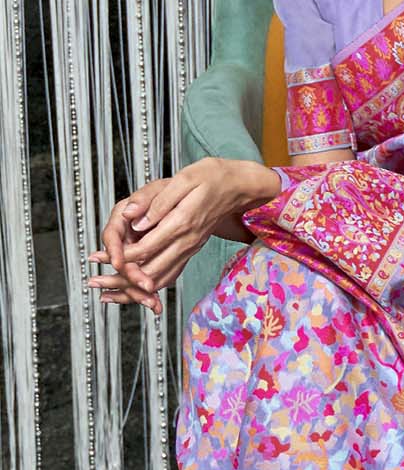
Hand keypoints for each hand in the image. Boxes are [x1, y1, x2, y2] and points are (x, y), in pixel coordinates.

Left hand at [87, 159, 279, 307]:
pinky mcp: (192, 248)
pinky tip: (138, 289)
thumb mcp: (185, 179)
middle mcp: (187, 240)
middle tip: (96, 283)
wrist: (240, 186)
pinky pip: (173, 273)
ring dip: (135, 287)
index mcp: (181, 222)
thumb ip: (159, 201)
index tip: (100, 258)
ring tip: (109, 293)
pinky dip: (153, 284)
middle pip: (150, 268)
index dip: (121, 255)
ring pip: (161, 276)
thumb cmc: (212, 177)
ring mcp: (191, 247)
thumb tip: (134, 219)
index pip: (146, 247)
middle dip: (122, 278)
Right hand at [87, 184, 171, 313]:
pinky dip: (149, 291)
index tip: (118, 264)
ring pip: (131, 274)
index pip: (112, 237)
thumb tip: (129, 213)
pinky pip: (145, 277)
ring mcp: (136, 250)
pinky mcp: (148, 260)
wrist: (191, 195)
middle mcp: (127, 236)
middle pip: (120, 261)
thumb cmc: (174, 189)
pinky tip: (155, 304)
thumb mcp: (160, 189)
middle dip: (129, 278)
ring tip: (151, 304)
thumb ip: (144, 201)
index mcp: (123, 218)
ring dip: (137, 291)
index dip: (113, 252)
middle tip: (143, 288)